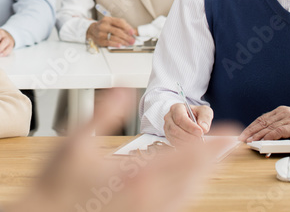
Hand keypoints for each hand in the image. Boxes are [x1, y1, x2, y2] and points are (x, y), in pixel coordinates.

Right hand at [6, 88, 225, 211]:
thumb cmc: (57, 184)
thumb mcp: (76, 140)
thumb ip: (104, 113)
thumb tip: (122, 89)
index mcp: (137, 176)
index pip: (188, 157)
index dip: (213, 144)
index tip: (231, 134)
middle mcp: (149, 198)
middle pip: (196, 178)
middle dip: (216, 160)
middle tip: (232, 145)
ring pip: (188, 196)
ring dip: (205, 177)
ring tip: (213, 162)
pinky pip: (174, 207)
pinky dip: (188, 193)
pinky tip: (186, 185)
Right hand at [86, 17, 136, 46]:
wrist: (91, 30)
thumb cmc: (104, 26)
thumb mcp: (111, 22)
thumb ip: (120, 25)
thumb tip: (130, 31)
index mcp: (108, 19)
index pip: (119, 22)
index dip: (127, 27)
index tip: (132, 32)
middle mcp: (104, 25)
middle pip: (117, 31)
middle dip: (126, 37)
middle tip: (132, 40)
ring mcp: (101, 33)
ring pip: (114, 37)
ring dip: (123, 41)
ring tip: (128, 43)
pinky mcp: (99, 40)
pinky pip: (109, 43)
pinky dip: (115, 44)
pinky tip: (120, 45)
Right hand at [163, 103, 213, 144]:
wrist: (193, 120)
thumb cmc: (197, 114)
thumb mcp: (204, 111)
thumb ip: (205, 117)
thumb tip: (203, 128)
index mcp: (177, 108)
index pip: (180, 118)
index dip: (190, 126)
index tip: (200, 132)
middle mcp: (169, 117)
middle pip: (174, 129)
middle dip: (188, 136)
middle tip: (199, 139)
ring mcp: (167, 127)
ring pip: (173, 137)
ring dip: (186, 142)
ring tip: (197, 142)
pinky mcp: (168, 136)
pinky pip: (174, 143)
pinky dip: (183, 146)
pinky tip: (192, 145)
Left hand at [238, 106, 289, 141]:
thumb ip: (279, 124)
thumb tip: (264, 134)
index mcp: (281, 110)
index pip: (262, 119)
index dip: (251, 127)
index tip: (244, 133)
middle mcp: (284, 113)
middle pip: (263, 122)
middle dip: (251, 131)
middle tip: (243, 139)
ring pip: (269, 127)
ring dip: (258, 136)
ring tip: (251, 142)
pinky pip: (279, 132)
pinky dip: (270, 137)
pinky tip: (264, 142)